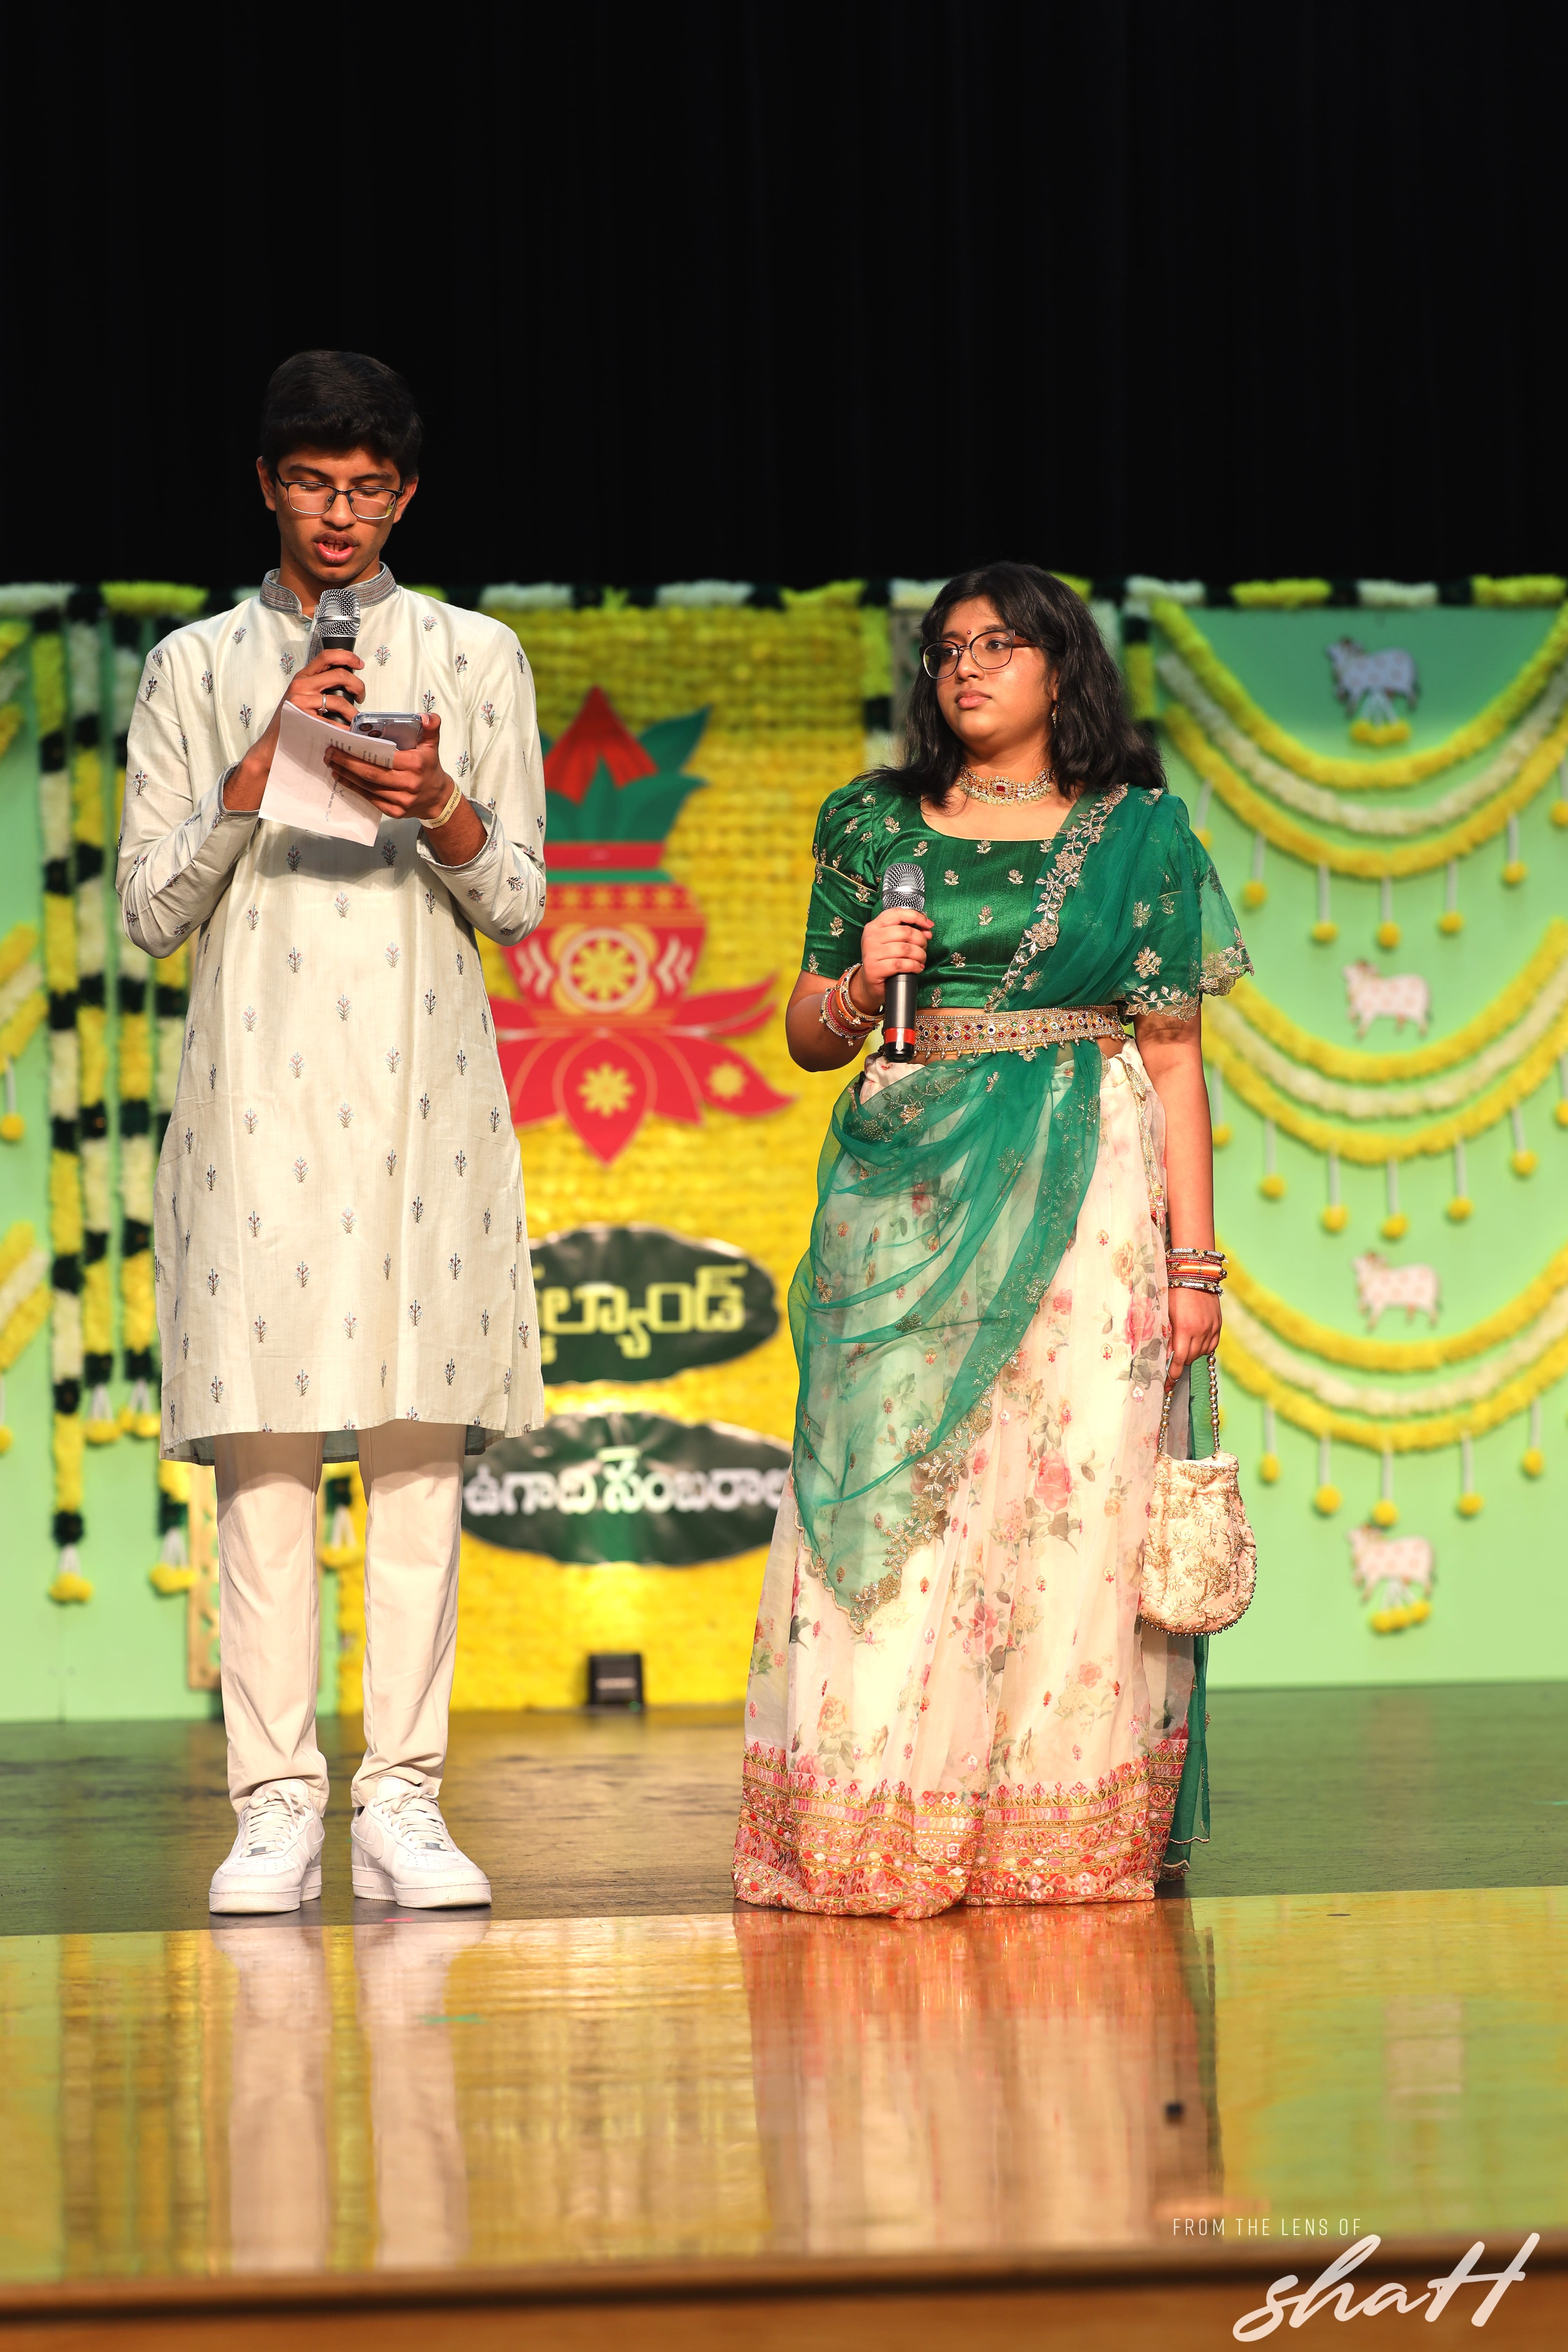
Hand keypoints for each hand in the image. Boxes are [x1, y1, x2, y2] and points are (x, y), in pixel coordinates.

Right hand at [221, 648, 366, 810]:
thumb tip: (346, 682)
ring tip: (355, 720)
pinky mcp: (305, 719)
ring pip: (339, 700)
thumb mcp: (301, 696)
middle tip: (361, 696)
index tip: (360, 664)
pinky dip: (345, 728)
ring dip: (353, 712)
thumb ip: (318, 686)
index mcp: (302, 677)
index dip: (347, 656)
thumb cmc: (291, 721)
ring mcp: (302, 702)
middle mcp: (301, 685)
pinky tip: (348, 733)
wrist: (273, 744)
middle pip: (339, 675)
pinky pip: (334, 722)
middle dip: (358, 685)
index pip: (326, 656)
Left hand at [322, 712, 454, 824]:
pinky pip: (370, 799)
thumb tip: (424, 716)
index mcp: (415, 764)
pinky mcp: (395, 812)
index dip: (361, 752)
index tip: (343, 743)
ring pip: (368, 787)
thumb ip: (431, 727)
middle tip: (330, 753)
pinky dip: (354, 788)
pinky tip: (342, 778)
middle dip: (347, 763)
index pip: (384, 757)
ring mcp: (401, 801)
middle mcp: (408, 784)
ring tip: (332, 763)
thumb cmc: (429, 767)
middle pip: (371, 774)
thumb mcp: (433, 745)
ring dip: (347, 775)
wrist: (438, 799)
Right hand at [849, 906, 933, 1013]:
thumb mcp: (892, 941)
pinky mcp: (874, 969)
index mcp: (874, 926)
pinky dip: (914, 966)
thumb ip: (907, 932)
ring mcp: (871, 953)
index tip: (929, 926)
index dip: (916, 917)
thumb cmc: (885, 960)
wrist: (870, 983)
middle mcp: (871, 937)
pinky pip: (900, 964)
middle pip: (905, 931)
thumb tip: (927, 931)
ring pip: (905, 949)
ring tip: (921, 960)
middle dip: (921, 940)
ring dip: (919, 955)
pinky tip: (917, 968)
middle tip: (924, 949)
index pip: (898, 913)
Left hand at [1166, 1285, 1220, 1389]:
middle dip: (1180, 1362)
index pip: (1179, 1360)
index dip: (1172, 1375)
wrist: (1194, 1272)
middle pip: (1190, 1358)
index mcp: (1184, 1329)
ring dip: (1191, 1354)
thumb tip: (1166, 1356)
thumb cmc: (1173, 1291)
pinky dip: (1203, 1348)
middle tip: (1171, 1363)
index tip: (1167, 1385)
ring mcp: (1212, 1327)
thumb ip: (1167, 1336)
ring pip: (1202, 1353)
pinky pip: (1212, 1344)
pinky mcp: (1218, 1324)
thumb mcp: (1165, 1314)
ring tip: (1183, 1348)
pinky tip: (1196, 1344)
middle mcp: (1200, 1331)